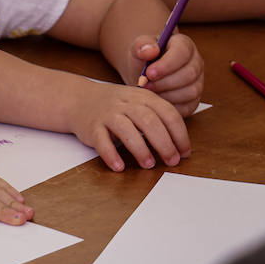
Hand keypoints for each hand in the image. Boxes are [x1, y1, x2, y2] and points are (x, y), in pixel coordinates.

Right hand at [67, 81, 190, 171]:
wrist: (79, 100)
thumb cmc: (116, 107)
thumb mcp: (139, 103)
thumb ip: (159, 119)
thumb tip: (181, 148)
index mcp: (143, 97)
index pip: (167, 113)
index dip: (179, 134)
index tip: (184, 152)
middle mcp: (125, 103)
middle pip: (149, 121)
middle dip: (164, 144)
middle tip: (172, 161)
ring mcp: (108, 114)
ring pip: (126, 130)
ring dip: (140, 149)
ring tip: (149, 164)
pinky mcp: (92, 126)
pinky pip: (101, 141)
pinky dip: (111, 154)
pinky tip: (119, 166)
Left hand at [132, 33, 204, 116]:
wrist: (141, 74)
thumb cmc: (142, 58)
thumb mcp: (138, 48)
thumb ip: (141, 45)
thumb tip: (150, 50)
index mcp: (184, 45)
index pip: (183, 52)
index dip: (167, 64)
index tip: (149, 73)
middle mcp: (195, 63)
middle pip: (189, 74)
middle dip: (164, 82)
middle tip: (145, 85)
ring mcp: (197, 82)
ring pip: (191, 91)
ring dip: (167, 94)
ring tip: (149, 92)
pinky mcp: (194, 100)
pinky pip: (188, 106)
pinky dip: (170, 106)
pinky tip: (156, 100)